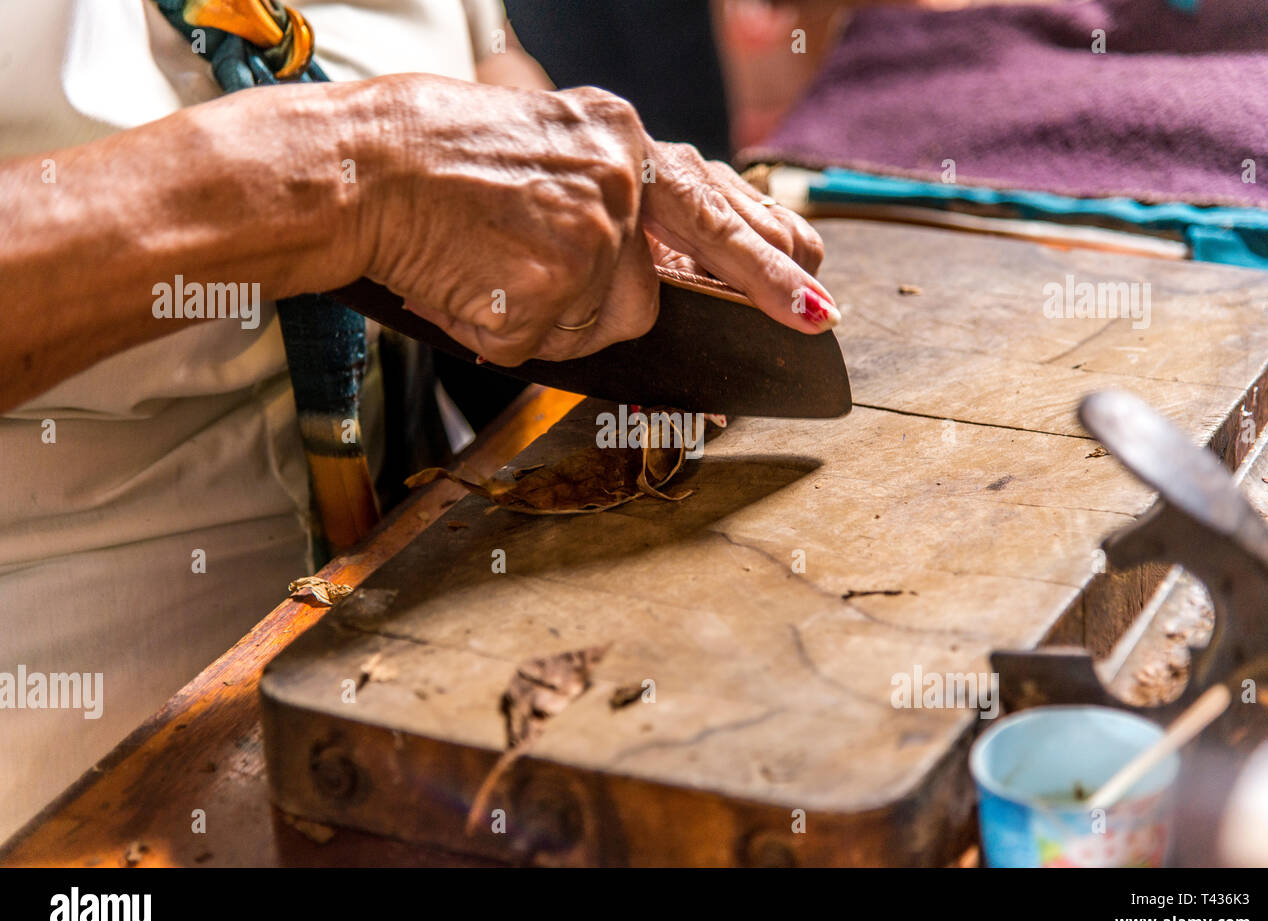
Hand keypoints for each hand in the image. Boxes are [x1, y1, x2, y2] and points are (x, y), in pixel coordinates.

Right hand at [357, 75, 836, 366]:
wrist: (362, 166)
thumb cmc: (439, 162)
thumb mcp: (547, 151)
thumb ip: (613, 200)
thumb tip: (662, 277)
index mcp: (618, 139)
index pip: (716, 200)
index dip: (766, 248)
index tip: (810, 282)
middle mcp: (619, 181)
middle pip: (710, 253)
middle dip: (768, 286)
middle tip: (816, 319)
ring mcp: (590, 239)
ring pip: (615, 319)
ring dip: (568, 316)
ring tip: (501, 269)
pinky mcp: (550, 292)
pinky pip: (550, 345)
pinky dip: (514, 332)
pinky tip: (477, 286)